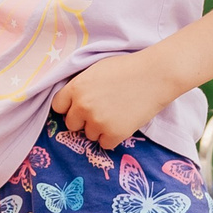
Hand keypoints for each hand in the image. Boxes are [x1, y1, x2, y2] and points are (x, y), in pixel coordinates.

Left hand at [50, 51, 179, 149]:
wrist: (155, 75)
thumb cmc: (127, 68)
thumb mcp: (95, 70)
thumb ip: (80, 86)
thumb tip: (72, 101)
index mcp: (76, 88)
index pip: (58, 106)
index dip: (69, 106)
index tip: (79, 106)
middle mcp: (83, 107)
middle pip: (72, 124)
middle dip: (83, 119)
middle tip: (100, 111)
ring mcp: (98, 122)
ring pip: (89, 135)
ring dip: (99, 129)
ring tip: (116, 114)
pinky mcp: (114, 134)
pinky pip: (105, 144)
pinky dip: (113, 137)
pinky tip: (122, 123)